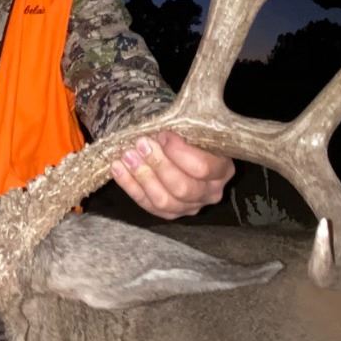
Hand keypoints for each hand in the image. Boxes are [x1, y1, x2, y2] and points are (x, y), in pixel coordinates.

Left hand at [110, 131, 233, 220]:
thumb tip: (163, 130)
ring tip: (127, 156)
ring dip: (142, 177)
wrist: (179, 146)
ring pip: (164, 201)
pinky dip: (130, 186)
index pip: (202, 167)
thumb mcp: (194, 126)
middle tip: (141, 144)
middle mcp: (210, 192)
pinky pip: (147, 204)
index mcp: (222, 169)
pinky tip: (118, 168)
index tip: (162, 134)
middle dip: (158, 165)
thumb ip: (186, 127)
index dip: (179, 152)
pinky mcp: (170, 213)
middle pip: (183, 187)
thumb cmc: (188, 134)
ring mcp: (191, 206)